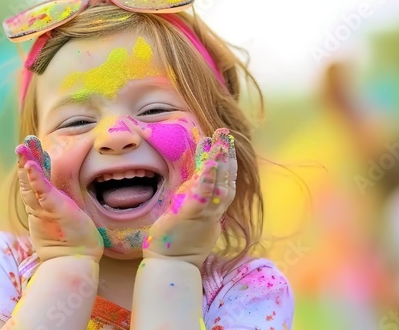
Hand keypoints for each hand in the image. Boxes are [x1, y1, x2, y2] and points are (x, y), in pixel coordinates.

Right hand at [16, 135, 103, 261]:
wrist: (74, 263)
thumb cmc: (75, 245)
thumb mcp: (66, 221)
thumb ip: (60, 209)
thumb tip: (61, 199)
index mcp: (43, 209)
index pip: (35, 184)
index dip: (33, 168)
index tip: (32, 152)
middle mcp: (40, 208)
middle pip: (28, 181)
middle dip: (26, 161)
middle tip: (23, 143)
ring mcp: (44, 209)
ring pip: (31, 184)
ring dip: (27, 164)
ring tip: (22, 147)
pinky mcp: (53, 210)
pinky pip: (42, 192)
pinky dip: (36, 178)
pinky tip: (31, 165)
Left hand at [143, 128, 236, 266]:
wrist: (170, 264)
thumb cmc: (177, 243)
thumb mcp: (190, 217)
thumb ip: (195, 199)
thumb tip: (196, 180)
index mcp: (213, 211)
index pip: (225, 183)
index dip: (227, 164)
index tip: (225, 145)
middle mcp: (213, 211)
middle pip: (227, 180)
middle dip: (228, 156)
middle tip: (225, 133)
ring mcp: (204, 213)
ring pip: (218, 184)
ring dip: (220, 161)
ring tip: (219, 141)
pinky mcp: (190, 215)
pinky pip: (202, 195)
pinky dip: (207, 178)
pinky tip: (208, 162)